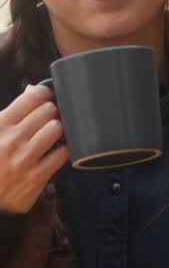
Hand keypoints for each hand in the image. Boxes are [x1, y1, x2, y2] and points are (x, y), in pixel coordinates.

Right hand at [0, 84, 69, 212]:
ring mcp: (24, 160)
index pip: (33, 97)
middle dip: (51, 112)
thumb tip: (33, 89)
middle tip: (49, 118)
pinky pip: (62, 154)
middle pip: (48, 111)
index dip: (44, 93)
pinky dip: (63, 149)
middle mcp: (12, 140)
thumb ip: (12, 112)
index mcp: (0, 125)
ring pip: (56, 129)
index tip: (47, 97)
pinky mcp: (36, 178)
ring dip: (57, 129)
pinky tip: (57, 150)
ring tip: (52, 133)